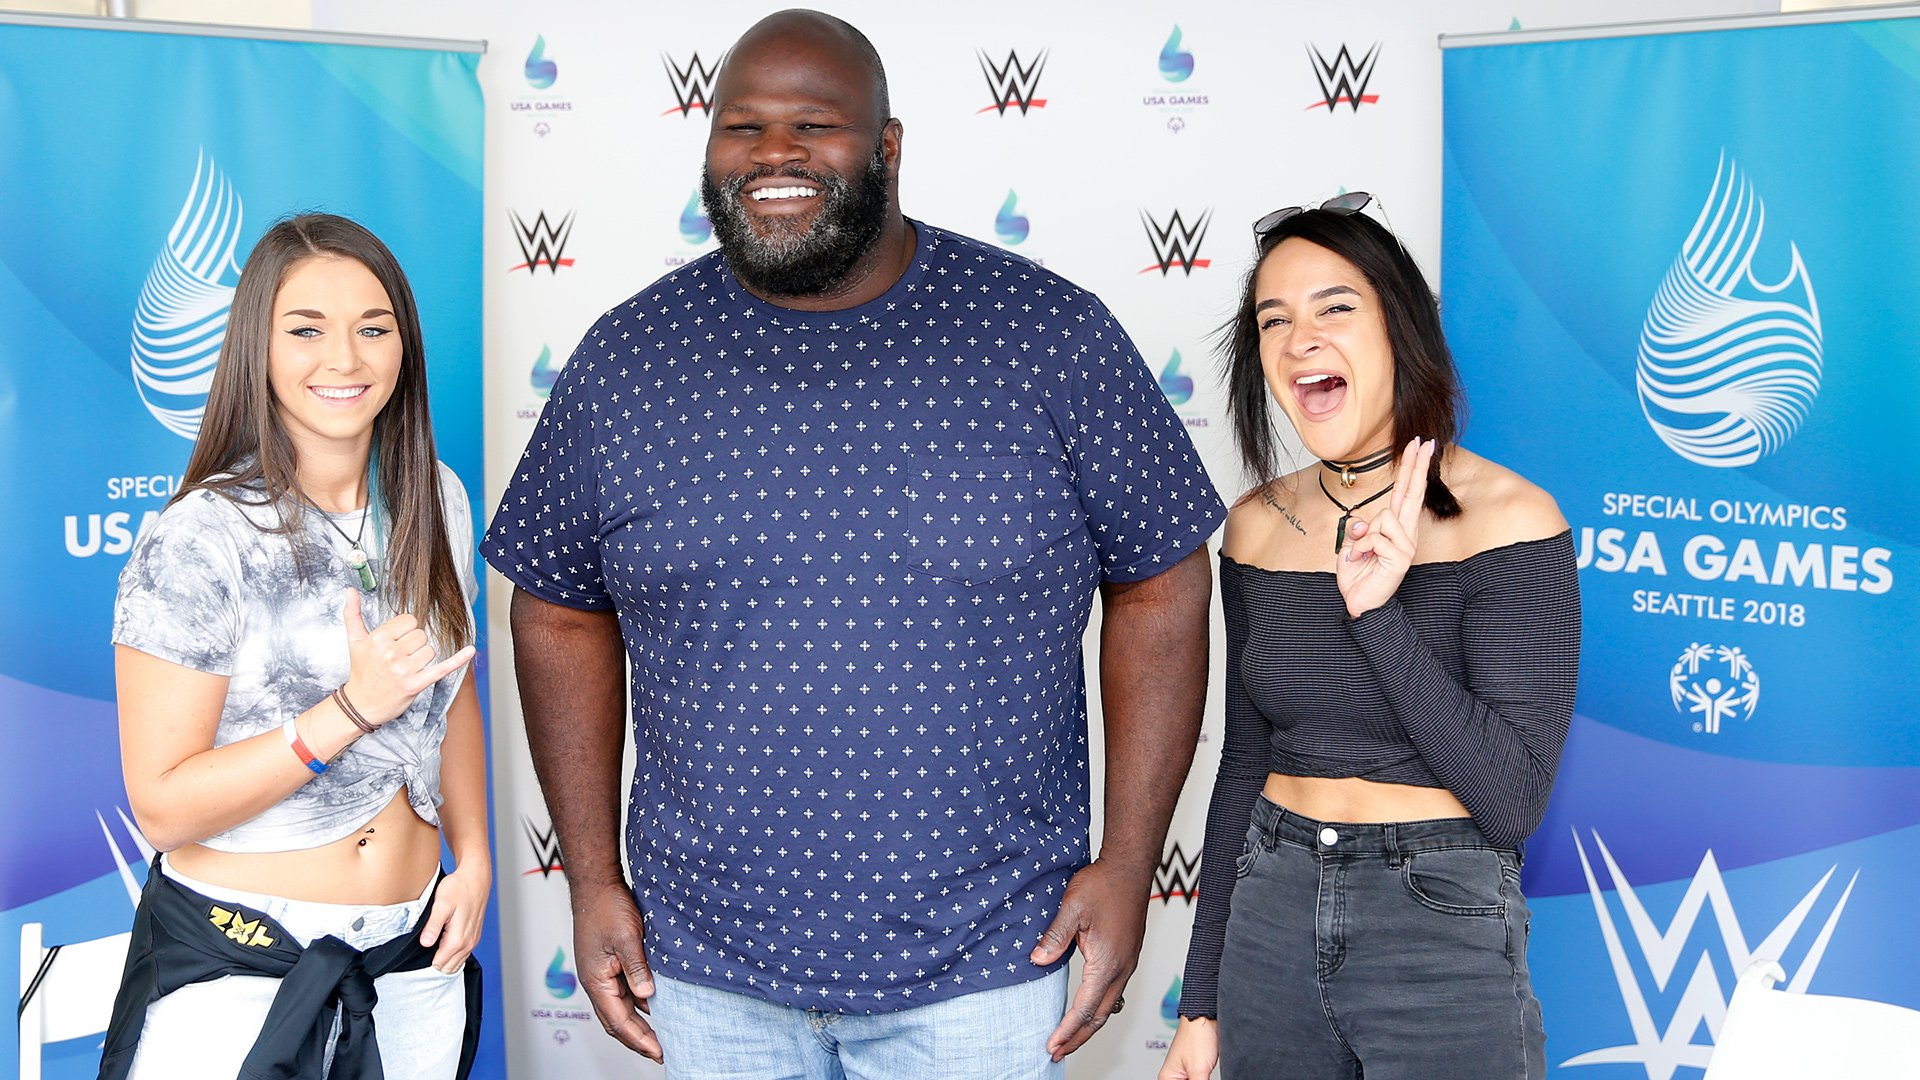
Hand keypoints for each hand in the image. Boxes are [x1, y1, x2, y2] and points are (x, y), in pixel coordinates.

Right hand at [341, 588, 475, 723]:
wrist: (360, 704)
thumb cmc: (361, 672)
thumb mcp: (354, 641)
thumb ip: (352, 614)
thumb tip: (350, 591)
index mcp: (379, 638)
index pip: (410, 620)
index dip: (406, 630)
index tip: (396, 641)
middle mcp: (392, 653)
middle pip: (421, 635)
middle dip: (413, 645)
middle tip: (398, 658)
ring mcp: (404, 669)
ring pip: (430, 650)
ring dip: (422, 658)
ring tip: (405, 668)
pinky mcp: (416, 684)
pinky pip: (442, 668)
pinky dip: (458, 660)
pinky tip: (470, 650)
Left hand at [420, 864, 489, 972]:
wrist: (475, 878)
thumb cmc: (458, 888)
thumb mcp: (441, 904)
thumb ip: (433, 926)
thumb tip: (425, 943)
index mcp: (458, 939)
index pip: (438, 964)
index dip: (426, 958)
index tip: (422, 944)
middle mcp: (468, 943)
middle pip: (447, 968)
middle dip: (435, 960)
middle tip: (428, 941)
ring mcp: (473, 941)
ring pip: (456, 963)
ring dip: (444, 956)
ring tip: (436, 939)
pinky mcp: (474, 936)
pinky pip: (462, 954)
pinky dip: (452, 952)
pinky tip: (445, 938)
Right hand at [573, 882, 660, 1062]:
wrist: (598, 885)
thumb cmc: (606, 907)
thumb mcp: (626, 937)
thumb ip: (636, 968)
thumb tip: (647, 996)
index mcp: (596, 980)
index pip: (618, 1021)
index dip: (638, 1039)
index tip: (658, 1051)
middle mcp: (597, 982)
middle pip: (617, 1021)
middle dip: (638, 1039)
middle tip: (662, 1051)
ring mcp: (603, 974)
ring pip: (622, 1008)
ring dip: (640, 1022)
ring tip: (663, 1034)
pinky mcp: (611, 964)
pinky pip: (626, 991)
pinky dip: (640, 1003)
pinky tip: (658, 1005)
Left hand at [1031, 858, 1147, 1060]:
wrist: (1130, 869)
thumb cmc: (1105, 884)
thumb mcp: (1072, 908)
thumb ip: (1055, 937)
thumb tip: (1039, 960)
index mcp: (1107, 962)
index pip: (1084, 1008)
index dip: (1066, 1030)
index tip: (1051, 1045)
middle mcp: (1122, 968)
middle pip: (1099, 1017)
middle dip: (1078, 1038)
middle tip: (1057, 1052)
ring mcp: (1127, 964)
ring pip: (1108, 1007)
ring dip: (1088, 1026)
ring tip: (1069, 1038)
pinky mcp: (1127, 957)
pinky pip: (1113, 993)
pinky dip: (1098, 1009)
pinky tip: (1087, 1010)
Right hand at [1158, 1016, 1218, 1079]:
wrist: (1206, 1016)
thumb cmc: (1197, 1035)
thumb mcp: (1198, 1070)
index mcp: (1167, 1078)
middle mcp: (1175, 1075)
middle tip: (1202, 1078)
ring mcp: (1187, 1071)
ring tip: (1204, 1076)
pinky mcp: (1198, 1067)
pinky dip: (1205, 1079)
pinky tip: (1207, 1077)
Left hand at [1337, 438, 1435, 617]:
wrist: (1361, 603)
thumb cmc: (1360, 574)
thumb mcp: (1352, 545)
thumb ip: (1358, 528)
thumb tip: (1362, 521)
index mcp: (1395, 527)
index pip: (1404, 492)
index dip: (1411, 468)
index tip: (1418, 446)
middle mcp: (1405, 533)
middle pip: (1412, 492)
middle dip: (1416, 465)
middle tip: (1423, 441)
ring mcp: (1405, 546)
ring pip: (1383, 517)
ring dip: (1363, 536)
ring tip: (1361, 553)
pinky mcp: (1400, 559)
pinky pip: (1375, 538)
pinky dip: (1361, 549)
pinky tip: (1362, 561)